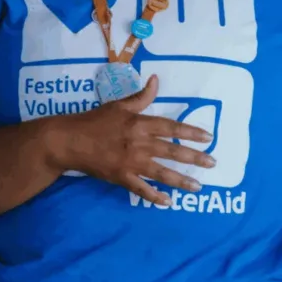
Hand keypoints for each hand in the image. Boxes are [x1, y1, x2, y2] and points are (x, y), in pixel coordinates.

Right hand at [46, 75, 214, 204]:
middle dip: (194, 157)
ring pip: (161, 172)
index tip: (208, 138)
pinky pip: (141, 189)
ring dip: (181, 180)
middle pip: (172, 151)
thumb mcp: (118, 105)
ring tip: (198, 186)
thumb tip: (156, 80)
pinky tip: (167, 202)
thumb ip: (141, 96)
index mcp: (139, 123)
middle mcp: (139, 143)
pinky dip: (154, 196)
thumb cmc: (94, 120)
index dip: (190, 132)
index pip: (170, 127)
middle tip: (213, 163)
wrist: (69, 140)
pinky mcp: (121, 177)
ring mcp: (130, 162)